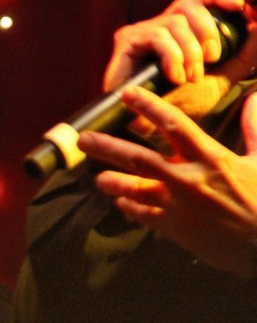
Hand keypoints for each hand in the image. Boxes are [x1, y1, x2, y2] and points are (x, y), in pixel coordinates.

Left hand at [77, 85, 256, 278]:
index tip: (126, 94)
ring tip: (97, 178)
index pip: (174, 125)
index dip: (148, 107)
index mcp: (211, 158)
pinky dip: (130, 207)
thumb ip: (255, 128)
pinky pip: (143, 215)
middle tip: (83, 139)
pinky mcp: (175, 228)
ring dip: (113, 181)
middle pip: (139, 157)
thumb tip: (253, 97)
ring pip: (135, 188)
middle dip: (107, 146)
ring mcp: (178, 205)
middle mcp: (188, 179)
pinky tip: (120, 202)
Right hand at [104, 0, 243, 91]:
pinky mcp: (127, 41)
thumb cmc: (186, 102)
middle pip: (187, 3)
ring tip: (190, 77)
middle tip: (212, 58)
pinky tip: (174, 77)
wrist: (153, 126)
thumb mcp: (225, 75)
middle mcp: (161, 25)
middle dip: (207, 28)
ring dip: (189, 51)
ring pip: (174, 21)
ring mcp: (142, 31)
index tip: (239, 6)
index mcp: (183, 29)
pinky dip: (172, 56)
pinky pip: (157, 36)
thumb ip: (245, 50)